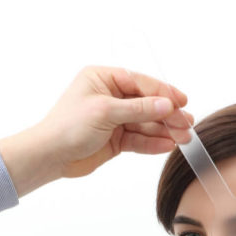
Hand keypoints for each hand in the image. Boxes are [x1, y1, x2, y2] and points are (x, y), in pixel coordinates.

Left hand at [0, 66, 192, 196]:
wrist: (49, 156)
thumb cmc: (67, 126)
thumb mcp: (105, 112)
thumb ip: (139, 108)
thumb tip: (167, 105)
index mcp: (103, 78)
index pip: (140, 82)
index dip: (163, 92)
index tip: (182, 102)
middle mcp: (109, 96)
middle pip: (146, 103)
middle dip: (167, 114)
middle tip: (186, 123)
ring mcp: (112, 118)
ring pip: (144, 122)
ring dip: (163, 130)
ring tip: (184, 137)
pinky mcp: (114, 139)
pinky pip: (138, 138)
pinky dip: (152, 142)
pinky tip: (168, 145)